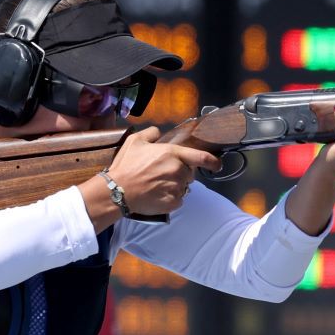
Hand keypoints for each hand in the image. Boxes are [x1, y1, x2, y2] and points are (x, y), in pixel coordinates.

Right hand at [105, 127, 221, 215]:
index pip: (201, 157)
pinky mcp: (173, 202)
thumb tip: (158, 131)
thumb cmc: (126, 166)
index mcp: (172, 154)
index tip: (217, 165)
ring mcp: (177, 187)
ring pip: (183, 187)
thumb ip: (150, 133)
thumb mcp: (134, 142)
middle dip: (180, 173)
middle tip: (162, 175)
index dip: (213, 162)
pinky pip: (178, 200)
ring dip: (175, 186)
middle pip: (189, 173)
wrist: (117, 191)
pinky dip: (171, 198)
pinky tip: (157, 195)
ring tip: (157, 185)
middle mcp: (178, 170)